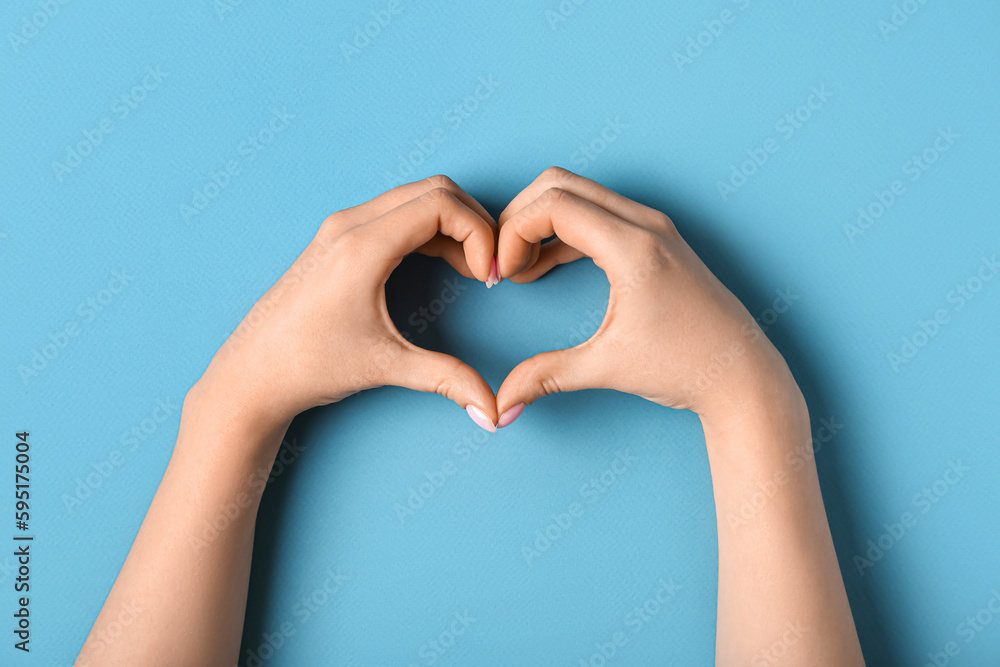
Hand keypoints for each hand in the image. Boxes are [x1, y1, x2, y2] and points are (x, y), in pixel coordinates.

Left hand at [190, 175, 502, 447]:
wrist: (251, 375)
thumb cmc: (308, 366)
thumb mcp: (386, 366)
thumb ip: (447, 380)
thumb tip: (493, 412)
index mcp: (362, 246)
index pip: (442, 204)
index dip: (480, 233)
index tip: (489, 276)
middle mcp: (349, 225)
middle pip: (434, 190)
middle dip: (473, 223)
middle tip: (488, 269)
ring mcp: (340, 228)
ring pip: (415, 198)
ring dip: (452, 225)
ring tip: (470, 271)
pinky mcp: (337, 239)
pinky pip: (396, 213)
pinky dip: (429, 229)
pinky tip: (442, 266)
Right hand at [495, 167, 794, 425]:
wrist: (743, 375)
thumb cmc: (687, 367)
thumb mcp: (607, 369)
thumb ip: (546, 377)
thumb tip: (502, 405)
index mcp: (634, 247)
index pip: (554, 204)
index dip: (513, 232)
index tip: (504, 274)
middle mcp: (646, 224)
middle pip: (560, 184)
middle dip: (520, 216)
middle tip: (504, 262)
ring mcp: (655, 227)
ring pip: (580, 193)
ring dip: (542, 221)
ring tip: (522, 268)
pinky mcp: (658, 239)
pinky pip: (599, 213)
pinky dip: (565, 230)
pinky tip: (547, 266)